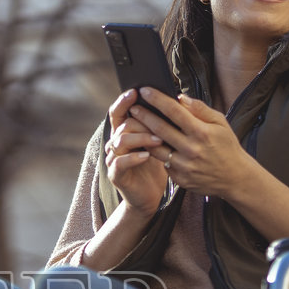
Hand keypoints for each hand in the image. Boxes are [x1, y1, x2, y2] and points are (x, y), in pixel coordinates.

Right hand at [105, 89, 169, 216]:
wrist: (150, 196)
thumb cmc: (157, 168)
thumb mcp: (161, 144)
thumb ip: (161, 125)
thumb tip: (174, 102)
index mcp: (126, 133)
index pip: (119, 112)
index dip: (124, 101)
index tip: (135, 91)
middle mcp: (116, 143)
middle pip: (123, 124)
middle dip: (141, 121)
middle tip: (161, 123)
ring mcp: (114, 158)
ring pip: (120, 140)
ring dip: (140, 137)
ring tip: (158, 140)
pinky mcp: (116, 174)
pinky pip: (120, 162)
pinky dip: (133, 157)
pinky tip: (147, 155)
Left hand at [129, 87, 260, 199]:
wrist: (234, 178)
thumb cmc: (227, 147)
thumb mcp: (220, 123)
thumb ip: (200, 109)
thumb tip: (180, 97)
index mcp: (202, 133)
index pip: (174, 111)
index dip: (157, 99)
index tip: (145, 91)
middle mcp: (191, 149)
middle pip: (160, 129)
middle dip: (144, 116)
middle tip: (133, 107)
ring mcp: (184, 166)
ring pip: (155, 148)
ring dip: (143, 135)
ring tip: (136, 125)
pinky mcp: (179, 178)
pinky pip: (163, 163)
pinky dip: (155, 152)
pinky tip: (148, 143)